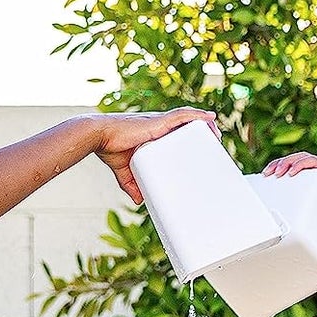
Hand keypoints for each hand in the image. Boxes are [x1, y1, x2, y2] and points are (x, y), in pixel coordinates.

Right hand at [93, 108, 218, 202]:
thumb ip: (132, 185)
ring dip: (204, 123)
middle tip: (213, 142)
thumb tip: (140, 200)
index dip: (189, 136)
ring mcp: (159, 122)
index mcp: (152, 134)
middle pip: (185, 124)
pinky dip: (198, 116)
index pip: (175, 132)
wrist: (100, 137)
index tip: (200, 146)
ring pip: (188, 119)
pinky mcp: (159, 121)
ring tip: (216, 132)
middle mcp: (158, 125)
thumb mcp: (124, 172)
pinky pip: (183, 116)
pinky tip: (210, 118)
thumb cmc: (109, 149)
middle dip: (201, 130)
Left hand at [263, 152, 316, 208]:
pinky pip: (312, 163)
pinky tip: (291, 173)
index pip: (292, 168)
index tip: (266, 178)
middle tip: (265, 175)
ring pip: (299, 159)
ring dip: (284, 164)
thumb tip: (314, 247)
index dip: (278, 170)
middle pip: (291, 161)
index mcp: (314, 178)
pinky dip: (300, 166)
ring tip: (275, 173)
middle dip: (276, 166)